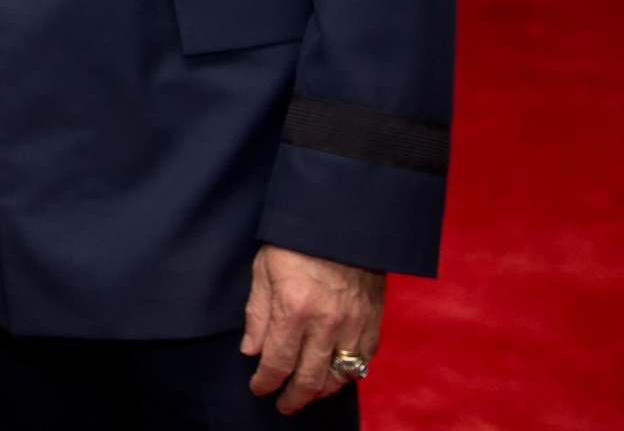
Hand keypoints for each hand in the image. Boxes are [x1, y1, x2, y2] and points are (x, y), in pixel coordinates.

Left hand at [241, 245, 383, 413]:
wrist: (342, 219)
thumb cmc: (296, 239)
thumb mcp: (264, 269)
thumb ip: (257, 313)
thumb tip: (251, 350)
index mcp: (293, 309)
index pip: (277, 363)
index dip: (266, 382)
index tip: (258, 388)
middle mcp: (326, 324)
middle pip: (310, 379)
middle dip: (293, 397)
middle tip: (282, 404)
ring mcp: (353, 325)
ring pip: (340, 376)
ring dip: (322, 391)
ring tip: (307, 394)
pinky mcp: (373, 322)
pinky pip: (363, 361)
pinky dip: (349, 373)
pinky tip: (336, 374)